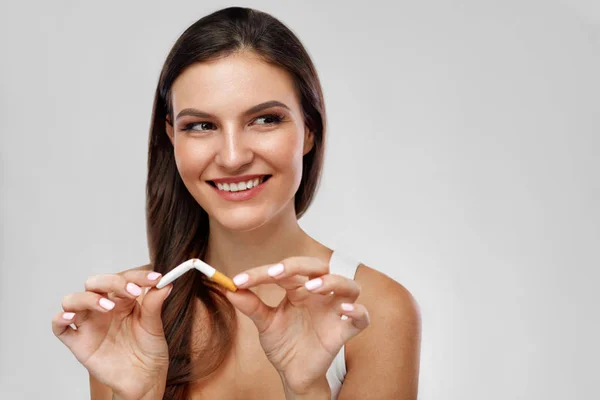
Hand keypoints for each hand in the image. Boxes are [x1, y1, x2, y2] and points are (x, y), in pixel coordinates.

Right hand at [51, 270, 171, 399]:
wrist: (143, 379)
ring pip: (73, 300)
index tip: (155, 279)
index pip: (125, 278)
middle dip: (112, 282)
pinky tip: (70, 317)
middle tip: (132, 292)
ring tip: (107, 307)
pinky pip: (59, 327)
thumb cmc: (148, 350)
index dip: (138, 276)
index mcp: (123, 299)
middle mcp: (103, 307)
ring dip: (88, 298)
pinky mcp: (78, 342)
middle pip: (95, 283)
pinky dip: (60, 319)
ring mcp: (89, 323)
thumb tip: (165, 283)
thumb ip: (155, 304)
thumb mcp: (154, 326)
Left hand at [224, 256, 370, 394]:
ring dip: (332, 282)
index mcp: (298, 290)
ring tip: (312, 287)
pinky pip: (361, 318)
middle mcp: (319, 296)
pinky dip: (358, 311)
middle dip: (300, 266)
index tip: (238, 280)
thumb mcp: (265, 324)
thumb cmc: (284, 344)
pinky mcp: (343, 331)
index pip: (285, 271)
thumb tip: (229, 289)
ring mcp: (334, 312)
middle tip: (277, 273)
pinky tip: (345, 310)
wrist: (293, 374)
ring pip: (347, 286)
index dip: (261, 273)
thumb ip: (251, 306)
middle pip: (319, 268)